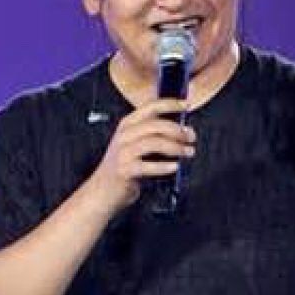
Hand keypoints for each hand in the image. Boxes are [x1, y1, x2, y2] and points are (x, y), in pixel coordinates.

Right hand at [89, 98, 195, 213]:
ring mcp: (123, 152)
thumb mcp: (136, 144)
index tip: (187, 105)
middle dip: (178, 130)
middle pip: (155, 125)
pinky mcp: (125, 170)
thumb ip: (154, 134)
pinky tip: (175, 167)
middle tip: (191, 137)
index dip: (171, 104)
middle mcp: (124, 135)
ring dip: (175, 147)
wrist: (103, 190)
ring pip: (154, 142)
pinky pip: (148, 165)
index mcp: (128, 124)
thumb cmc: (125, 166)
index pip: (151, 107)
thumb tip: (183, 129)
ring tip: (188, 152)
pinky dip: (164, 166)